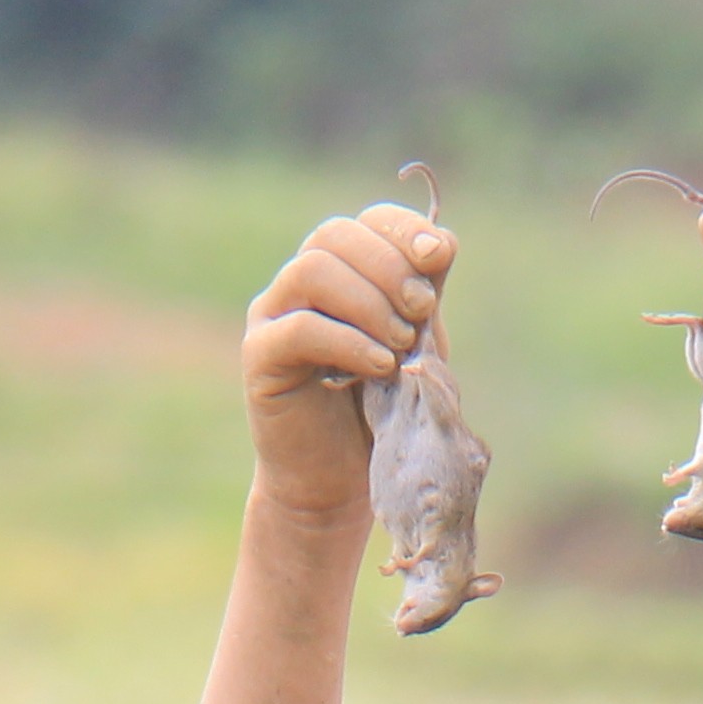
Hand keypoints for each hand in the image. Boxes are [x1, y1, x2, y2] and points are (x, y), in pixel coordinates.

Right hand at [240, 204, 451, 522]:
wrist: (339, 482)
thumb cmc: (382, 412)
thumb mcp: (417, 347)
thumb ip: (425, 297)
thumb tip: (443, 241)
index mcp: (343, 271)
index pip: (367, 221)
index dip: (404, 230)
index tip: (439, 258)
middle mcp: (300, 284)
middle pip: (335, 235)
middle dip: (389, 267)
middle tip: (420, 313)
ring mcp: (273, 315)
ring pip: (313, 270)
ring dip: (369, 302)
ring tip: (399, 346)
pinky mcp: (259, 357)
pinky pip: (299, 328)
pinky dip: (349, 342)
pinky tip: (379, 369)